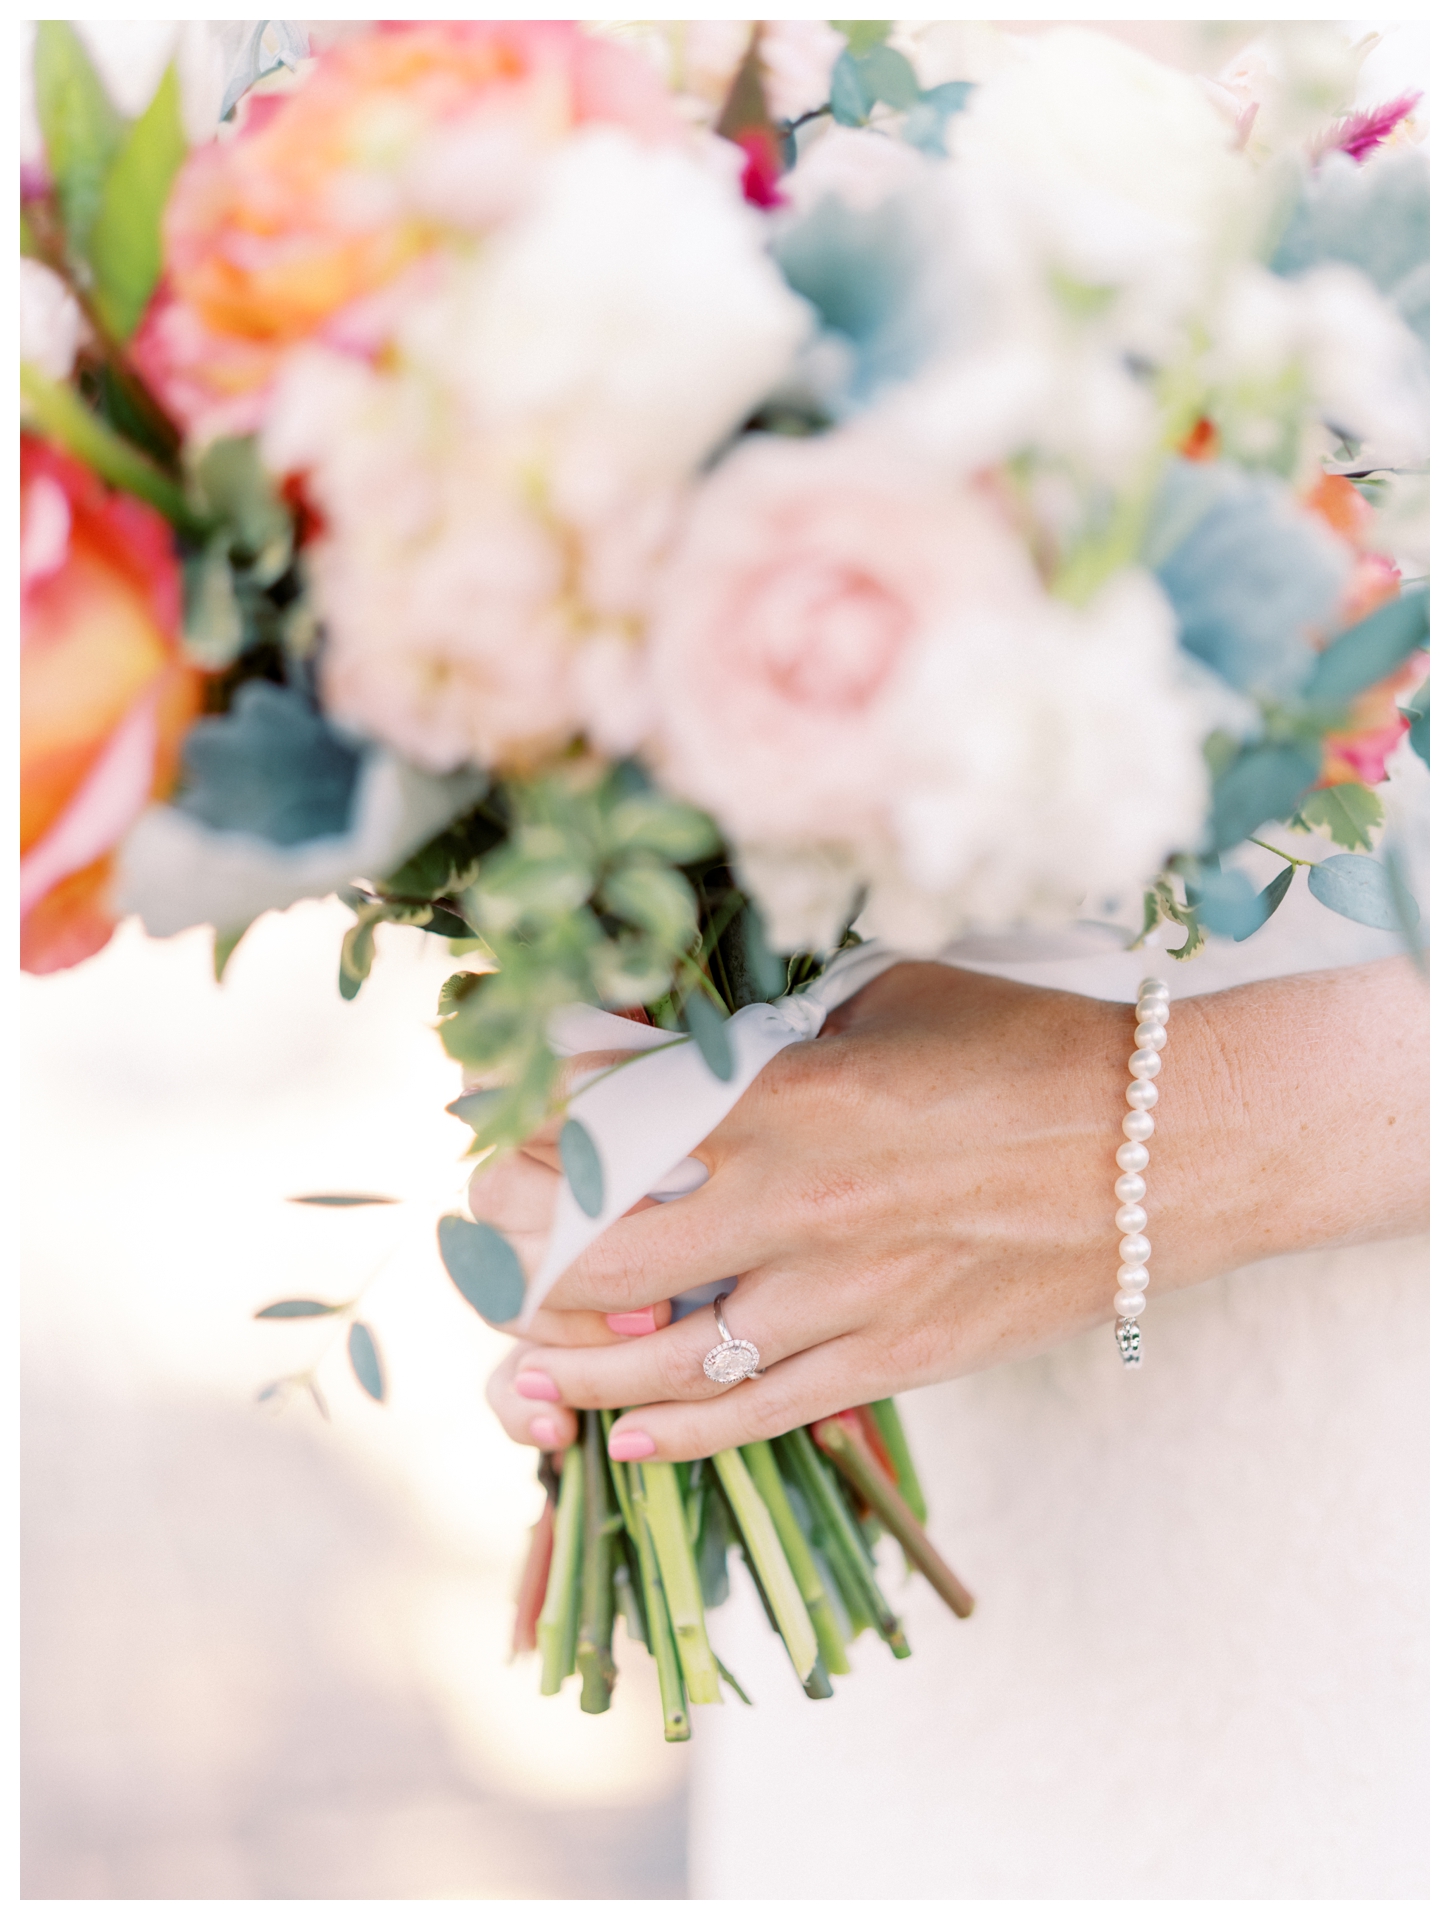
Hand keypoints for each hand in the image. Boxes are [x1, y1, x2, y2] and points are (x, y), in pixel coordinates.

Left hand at [479, 957, 1426, 1460]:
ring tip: (516, 1364)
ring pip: (665, 1360)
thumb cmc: (1026, 1050)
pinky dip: (679, 1434)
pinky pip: (760, 1416)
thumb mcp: (881, 1004)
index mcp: (793, 1101)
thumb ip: (761, 1032)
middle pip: (605, 1255)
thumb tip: (647, 1041)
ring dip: (573, 1364)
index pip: (611, 1123)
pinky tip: (623, 1436)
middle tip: (486, 1233)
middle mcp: (800, 1212)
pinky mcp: (892, 1361)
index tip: (492, 1116)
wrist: (1166, 1150)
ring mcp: (845, 1301)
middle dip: (521, 1247)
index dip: (529, 1123)